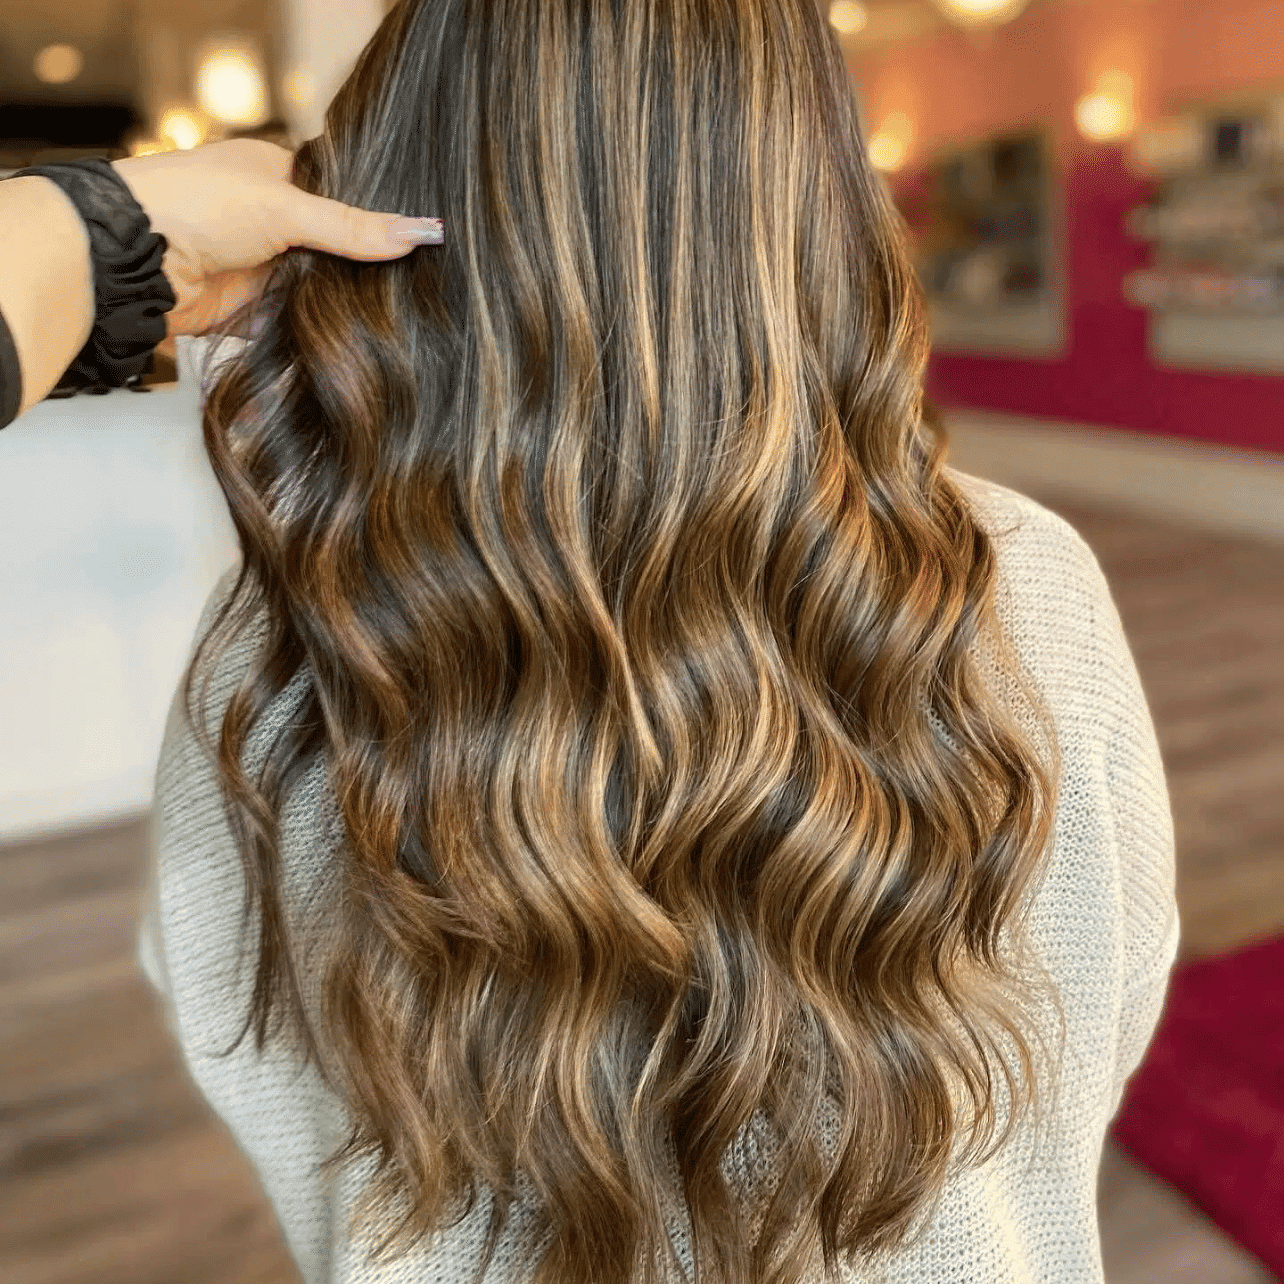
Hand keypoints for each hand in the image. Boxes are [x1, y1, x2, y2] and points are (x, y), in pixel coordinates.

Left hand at [110, 138, 443, 336]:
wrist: (133, 261)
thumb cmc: (195, 205)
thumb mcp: (285, 207)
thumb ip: (353, 228)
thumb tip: (421, 232)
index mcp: (274, 174)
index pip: (340, 197)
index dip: (376, 220)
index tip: (419, 242)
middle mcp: (268, 220)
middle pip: (334, 250)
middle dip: (364, 270)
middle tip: (418, 286)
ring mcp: (259, 267)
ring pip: (317, 290)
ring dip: (342, 304)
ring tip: (399, 317)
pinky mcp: (249, 311)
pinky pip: (294, 325)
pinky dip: (316, 333)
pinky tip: (358, 339)